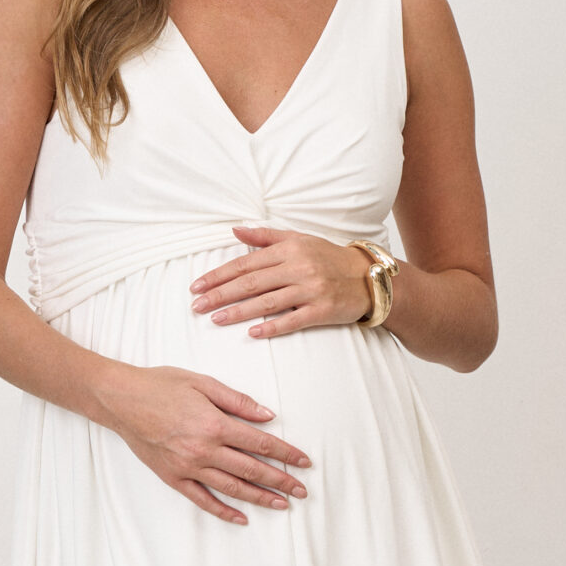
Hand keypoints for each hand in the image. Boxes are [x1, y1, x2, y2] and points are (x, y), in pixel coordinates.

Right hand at [97, 364, 312, 525]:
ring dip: (260, 498)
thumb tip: (268, 416)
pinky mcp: (173, 477)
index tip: (304, 462)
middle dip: (281, 481)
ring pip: (232, 488)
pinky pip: (202, 500)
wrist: (120, 399)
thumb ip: (237, 401)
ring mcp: (188, 467)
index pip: (260, 443)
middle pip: (252, 470)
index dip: (286, 453)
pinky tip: (242, 518)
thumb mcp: (202, 383)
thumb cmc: (160, 385)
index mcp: (214, 425)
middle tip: (302, 491)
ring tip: (281, 505)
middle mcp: (204, 450)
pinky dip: (223, 511)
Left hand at [189, 225, 373, 338]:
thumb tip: (234, 231)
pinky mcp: (322, 310)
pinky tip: (252, 333)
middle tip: (197, 306)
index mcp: (289, 249)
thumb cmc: (328, 257)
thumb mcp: (299, 239)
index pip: (246, 263)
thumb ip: (265, 237)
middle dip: (220, 294)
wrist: (368, 277)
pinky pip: (292, 320)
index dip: (219, 275)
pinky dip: (272, 327)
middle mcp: (298, 267)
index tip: (197, 286)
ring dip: (238, 312)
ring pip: (267, 302)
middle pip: (251, 283)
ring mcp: (311, 289)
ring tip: (216, 319)